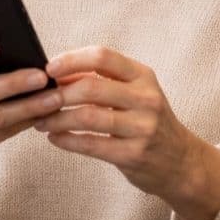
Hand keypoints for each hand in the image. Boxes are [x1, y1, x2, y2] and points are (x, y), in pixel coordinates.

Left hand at [32, 46, 219, 219]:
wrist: (180, 162)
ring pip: (88, 117)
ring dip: (57, 118)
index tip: (49, 68)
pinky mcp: (135, 154)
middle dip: (59, 93)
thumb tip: (55, 73)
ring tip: (40, 121)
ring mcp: (143, 127)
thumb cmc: (145, 120)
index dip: (71, 60)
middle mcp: (146, 98)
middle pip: (92, 87)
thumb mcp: (133, 92)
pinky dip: (67, 140)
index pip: (102, 56)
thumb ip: (100, 80)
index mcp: (142, 76)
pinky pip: (92, 144)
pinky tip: (54, 138)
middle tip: (39, 99)